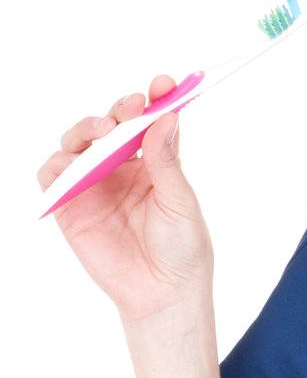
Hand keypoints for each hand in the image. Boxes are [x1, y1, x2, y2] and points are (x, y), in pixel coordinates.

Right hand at [38, 74, 213, 323]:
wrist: (164, 294)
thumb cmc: (182, 249)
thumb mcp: (180, 200)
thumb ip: (166, 160)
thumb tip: (165, 117)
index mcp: (153, 162)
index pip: (148, 122)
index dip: (154, 100)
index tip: (164, 84)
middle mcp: (121, 168)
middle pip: (110, 124)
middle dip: (119, 109)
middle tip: (132, 107)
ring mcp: (95, 185)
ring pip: (77, 142)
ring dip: (86, 128)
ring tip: (104, 130)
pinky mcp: (71, 207)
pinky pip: (53, 176)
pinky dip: (58, 164)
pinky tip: (75, 162)